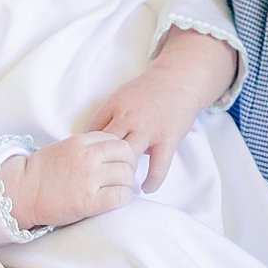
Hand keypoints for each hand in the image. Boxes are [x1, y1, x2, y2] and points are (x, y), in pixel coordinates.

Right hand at [4, 132, 138, 228]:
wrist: (24, 191)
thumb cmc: (42, 171)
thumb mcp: (65, 148)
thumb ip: (86, 146)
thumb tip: (107, 152)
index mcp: (81, 142)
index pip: (115, 140)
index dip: (121, 151)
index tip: (120, 161)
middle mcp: (88, 157)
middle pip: (126, 155)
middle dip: (130, 165)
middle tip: (126, 175)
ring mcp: (90, 179)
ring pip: (126, 175)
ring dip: (128, 182)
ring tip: (123, 188)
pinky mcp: (89, 202)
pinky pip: (120, 196)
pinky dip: (125, 197)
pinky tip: (119, 199)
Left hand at [90, 29, 236, 191]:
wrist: (179, 79)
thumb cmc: (149, 90)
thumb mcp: (123, 95)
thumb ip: (110, 115)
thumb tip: (95, 139)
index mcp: (115, 105)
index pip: (92, 131)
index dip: (89, 148)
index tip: (90, 160)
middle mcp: (129, 117)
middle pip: (107, 146)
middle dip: (102, 163)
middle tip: (103, 176)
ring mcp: (148, 129)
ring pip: (128, 157)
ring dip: (124, 172)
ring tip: (123, 183)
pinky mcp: (167, 139)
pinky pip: (157, 167)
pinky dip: (151, 181)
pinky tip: (146, 188)